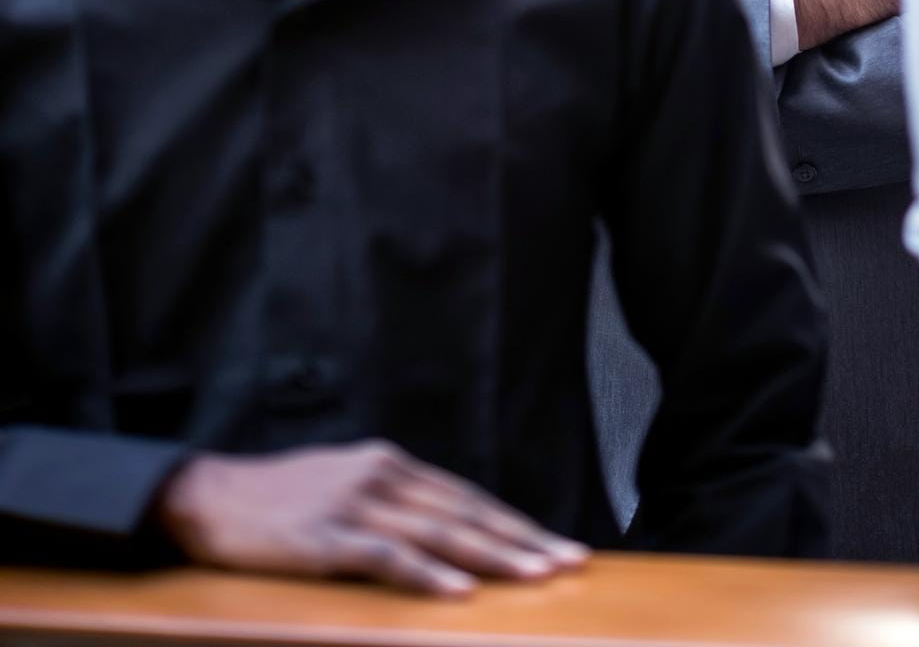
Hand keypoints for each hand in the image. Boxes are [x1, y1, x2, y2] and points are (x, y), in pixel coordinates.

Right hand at [156, 442, 588, 594]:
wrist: (209, 497)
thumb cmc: (281, 500)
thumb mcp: (346, 488)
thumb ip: (395, 504)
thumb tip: (447, 533)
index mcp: (390, 464)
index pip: (468, 497)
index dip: (515, 522)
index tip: (558, 544)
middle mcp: (381, 475)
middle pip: (466, 512)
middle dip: (523, 539)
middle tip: (570, 561)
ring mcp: (353, 504)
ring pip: (439, 533)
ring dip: (494, 556)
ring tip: (536, 576)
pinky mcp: (324, 536)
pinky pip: (386, 558)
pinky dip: (426, 575)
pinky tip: (458, 592)